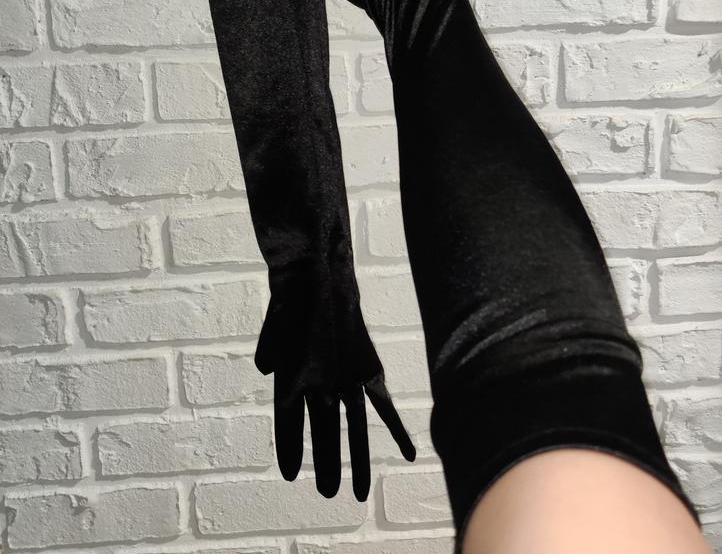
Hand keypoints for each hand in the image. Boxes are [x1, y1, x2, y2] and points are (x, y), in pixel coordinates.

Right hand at [254, 216, 415, 500]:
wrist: (316, 274)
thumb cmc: (292, 298)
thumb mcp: (277, 320)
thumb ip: (271, 346)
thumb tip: (267, 368)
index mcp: (292, 379)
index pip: (288, 422)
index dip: (290, 447)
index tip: (289, 473)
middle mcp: (319, 385)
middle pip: (324, 431)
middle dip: (327, 462)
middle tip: (328, 493)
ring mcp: (344, 378)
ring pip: (353, 425)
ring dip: (358, 456)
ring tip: (360, 491)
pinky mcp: (366, 368)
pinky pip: (382, 403)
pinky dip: (395, 426)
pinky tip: (408, 450)